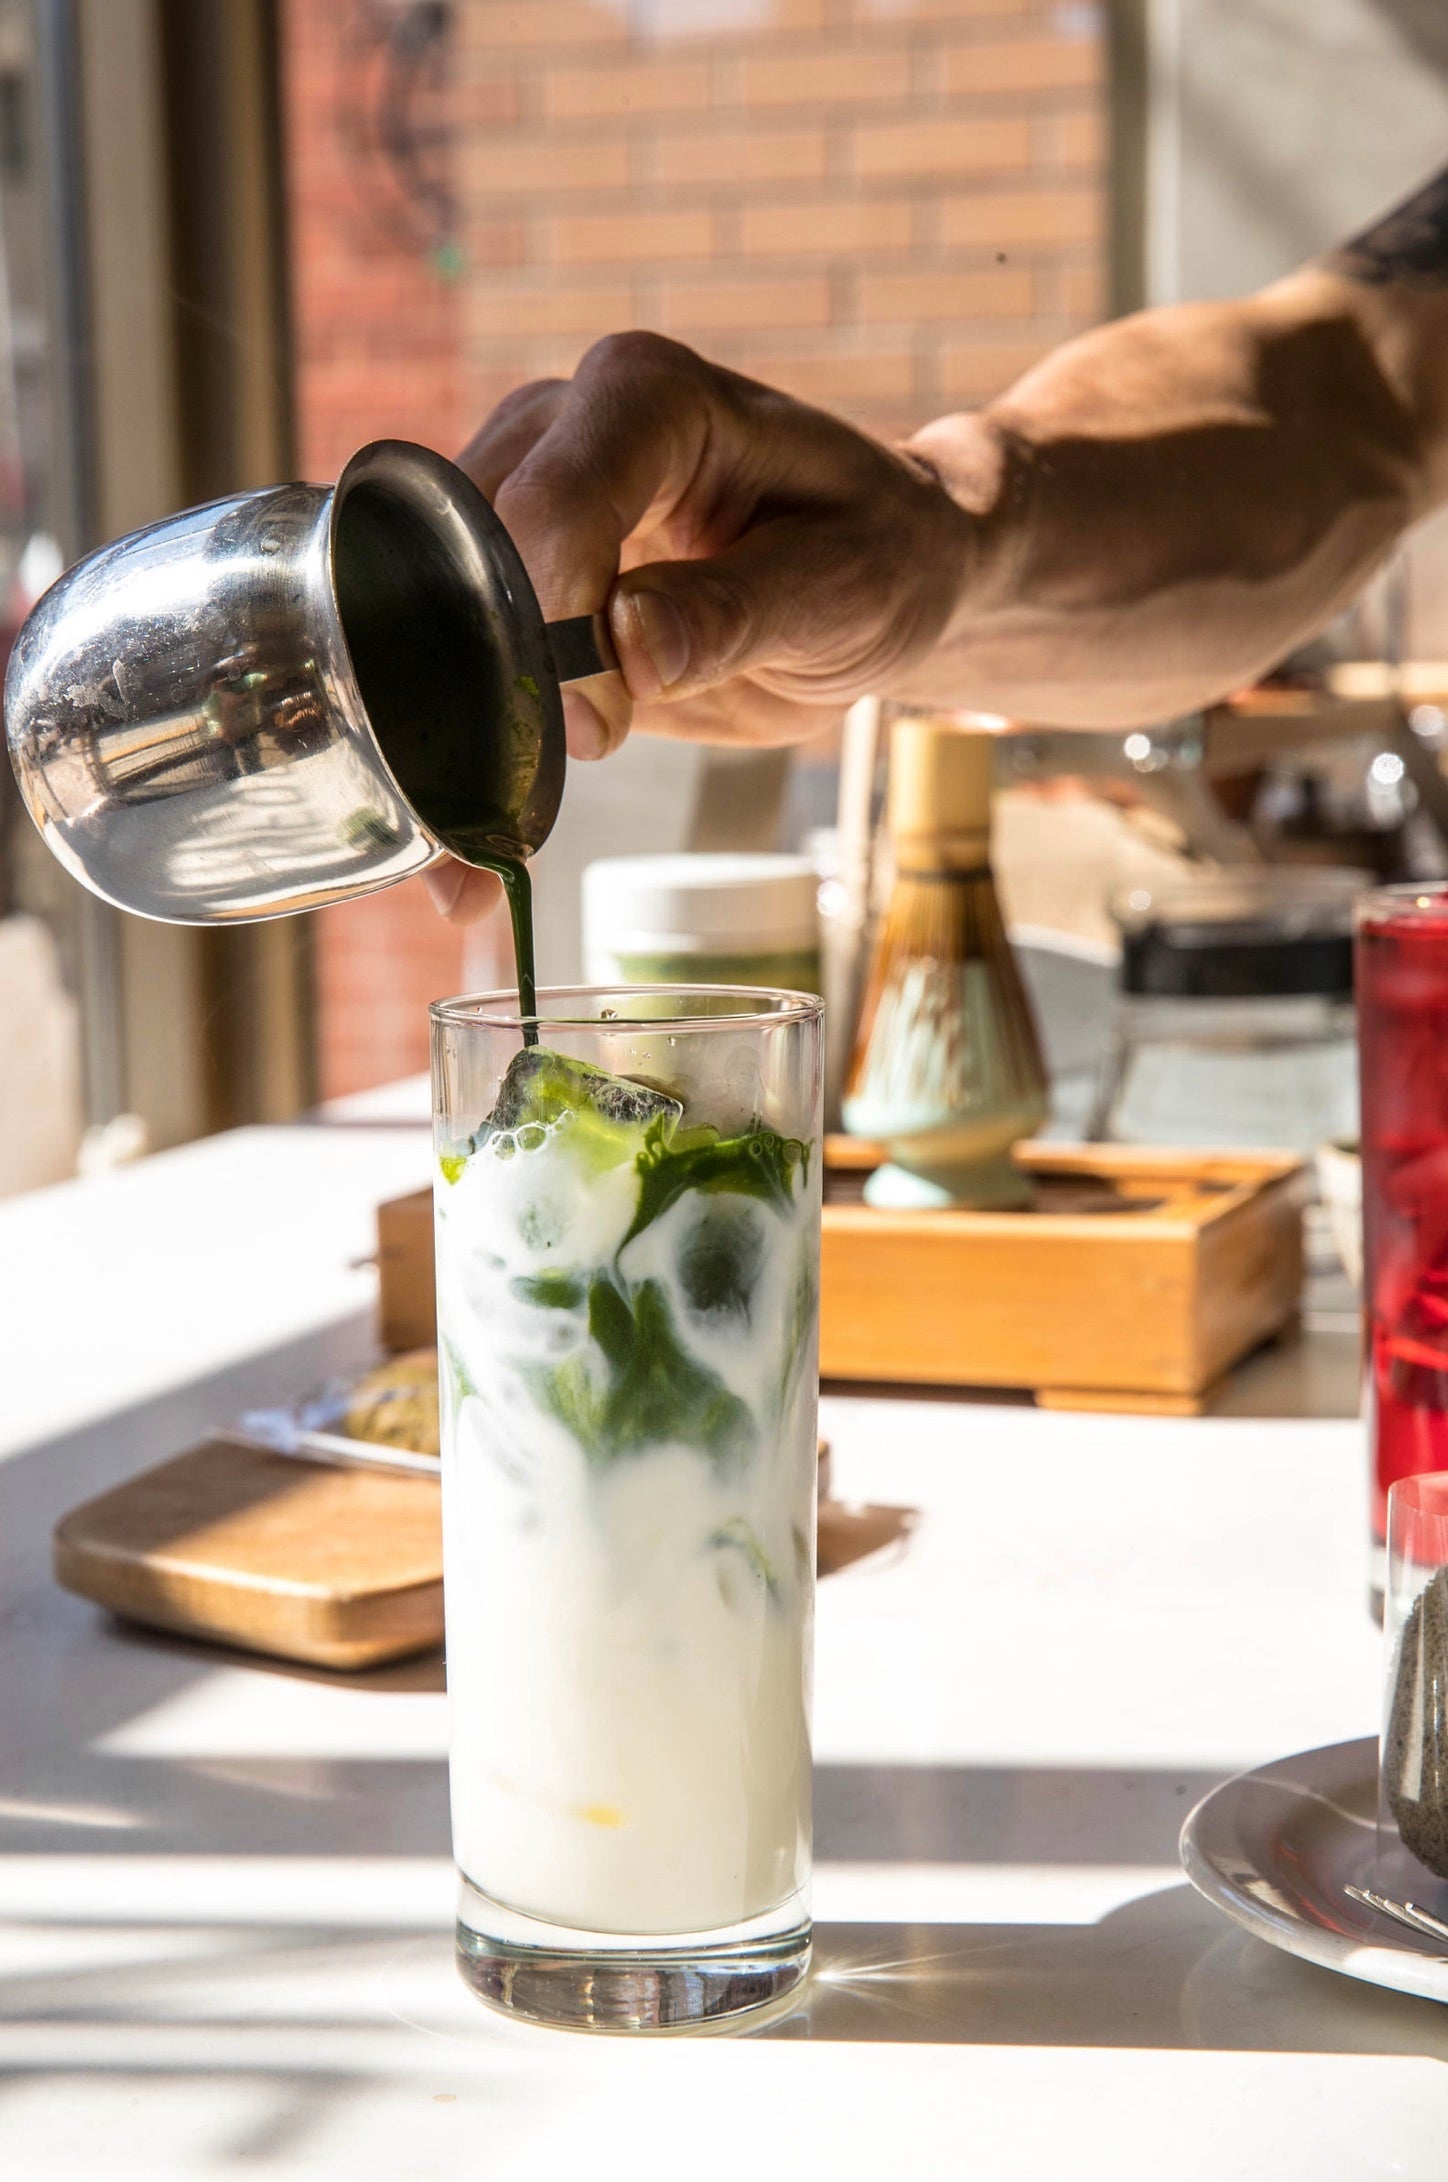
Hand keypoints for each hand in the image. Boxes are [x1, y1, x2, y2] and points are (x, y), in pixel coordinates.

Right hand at [429, 333, 970, 924]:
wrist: (879, 577)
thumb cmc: (878, 557)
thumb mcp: (842, 588)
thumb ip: (734, 612)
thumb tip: (625, 648)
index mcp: (646, 397)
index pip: (553, 503)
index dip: (557, 624)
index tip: (605, 731)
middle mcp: (559, 428)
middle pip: (463, 558)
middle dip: (472, 695)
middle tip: (494, 822)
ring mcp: (521, 501)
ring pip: (431, 616)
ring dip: (439, 748)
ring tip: (460, 869)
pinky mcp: (511, 581)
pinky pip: (454, 665)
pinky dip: (456, 766)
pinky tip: (460, 865)